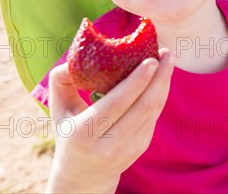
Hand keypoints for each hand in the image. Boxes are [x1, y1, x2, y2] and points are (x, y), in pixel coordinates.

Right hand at [46, 49, 174, 192]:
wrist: (83, 175)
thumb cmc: (69, 133)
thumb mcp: (58, 111)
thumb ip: (60, 83)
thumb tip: (73, 59)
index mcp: (84, 134)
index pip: (116, 104)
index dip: (136, 82)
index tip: (151, 60)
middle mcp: (109, 144)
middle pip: (142, 106)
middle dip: (159, 77)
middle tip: (166, 52)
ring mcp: (129, 147)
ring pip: (152, 110)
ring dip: (164, 82)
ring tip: (168, 58)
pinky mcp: (142, 145)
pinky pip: (154, 115)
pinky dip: (160, 93)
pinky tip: (162, 76)